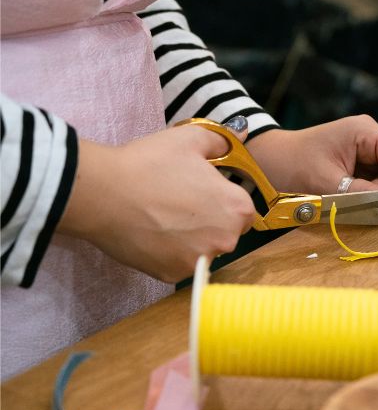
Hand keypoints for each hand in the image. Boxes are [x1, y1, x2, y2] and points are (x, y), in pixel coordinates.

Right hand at [59, 124, 257, 281]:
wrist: (102, 193)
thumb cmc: (149, 164)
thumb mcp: (190, 138)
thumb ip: (222, 141)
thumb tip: (239, 135)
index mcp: (237, 209)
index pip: (243, 211)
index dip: (223, 201)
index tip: (203, 194)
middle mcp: (226, 240)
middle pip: (225, 233)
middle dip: (209, 221)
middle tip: (178, 204)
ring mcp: (199, 261)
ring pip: (201, 250)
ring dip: (189, 239)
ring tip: (162, 218)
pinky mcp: (172, 274)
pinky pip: (177, 263)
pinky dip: (167, 252)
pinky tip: (151, 233)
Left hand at [249, 116, 377, 194]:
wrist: (265, 161)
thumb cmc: (291, 167)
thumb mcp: (329, 186)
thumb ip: (365, 196)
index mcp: (365, 132)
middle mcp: (370, 134)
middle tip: (376, 206)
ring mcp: (366, 146)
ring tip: (357, 200)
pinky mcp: (360, 158)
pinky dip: (373, 191)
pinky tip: (354, 196)